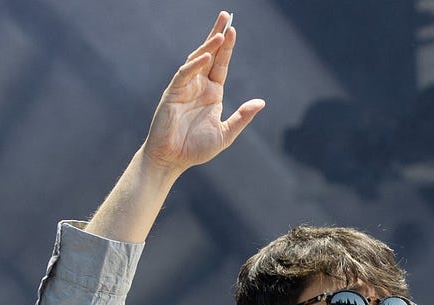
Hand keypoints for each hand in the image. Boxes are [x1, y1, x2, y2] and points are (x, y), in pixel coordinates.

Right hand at [141, 11, 264, 176]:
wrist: (172, 160)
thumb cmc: (196, 148)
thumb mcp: (225, 133)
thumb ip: (242, 117)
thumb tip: (261, 102)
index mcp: (212, 93)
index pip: (221, 64)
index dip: (227, 47)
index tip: (234, 29)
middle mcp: (199, 86)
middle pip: (209, 54)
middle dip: (217, 34)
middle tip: (226, 15)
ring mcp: (185, 87)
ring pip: (197, 60)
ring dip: (209, 46)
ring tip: (222, 33)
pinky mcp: (173, 93)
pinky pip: (185, 75)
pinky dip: (195, 65)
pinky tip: (206, 56)